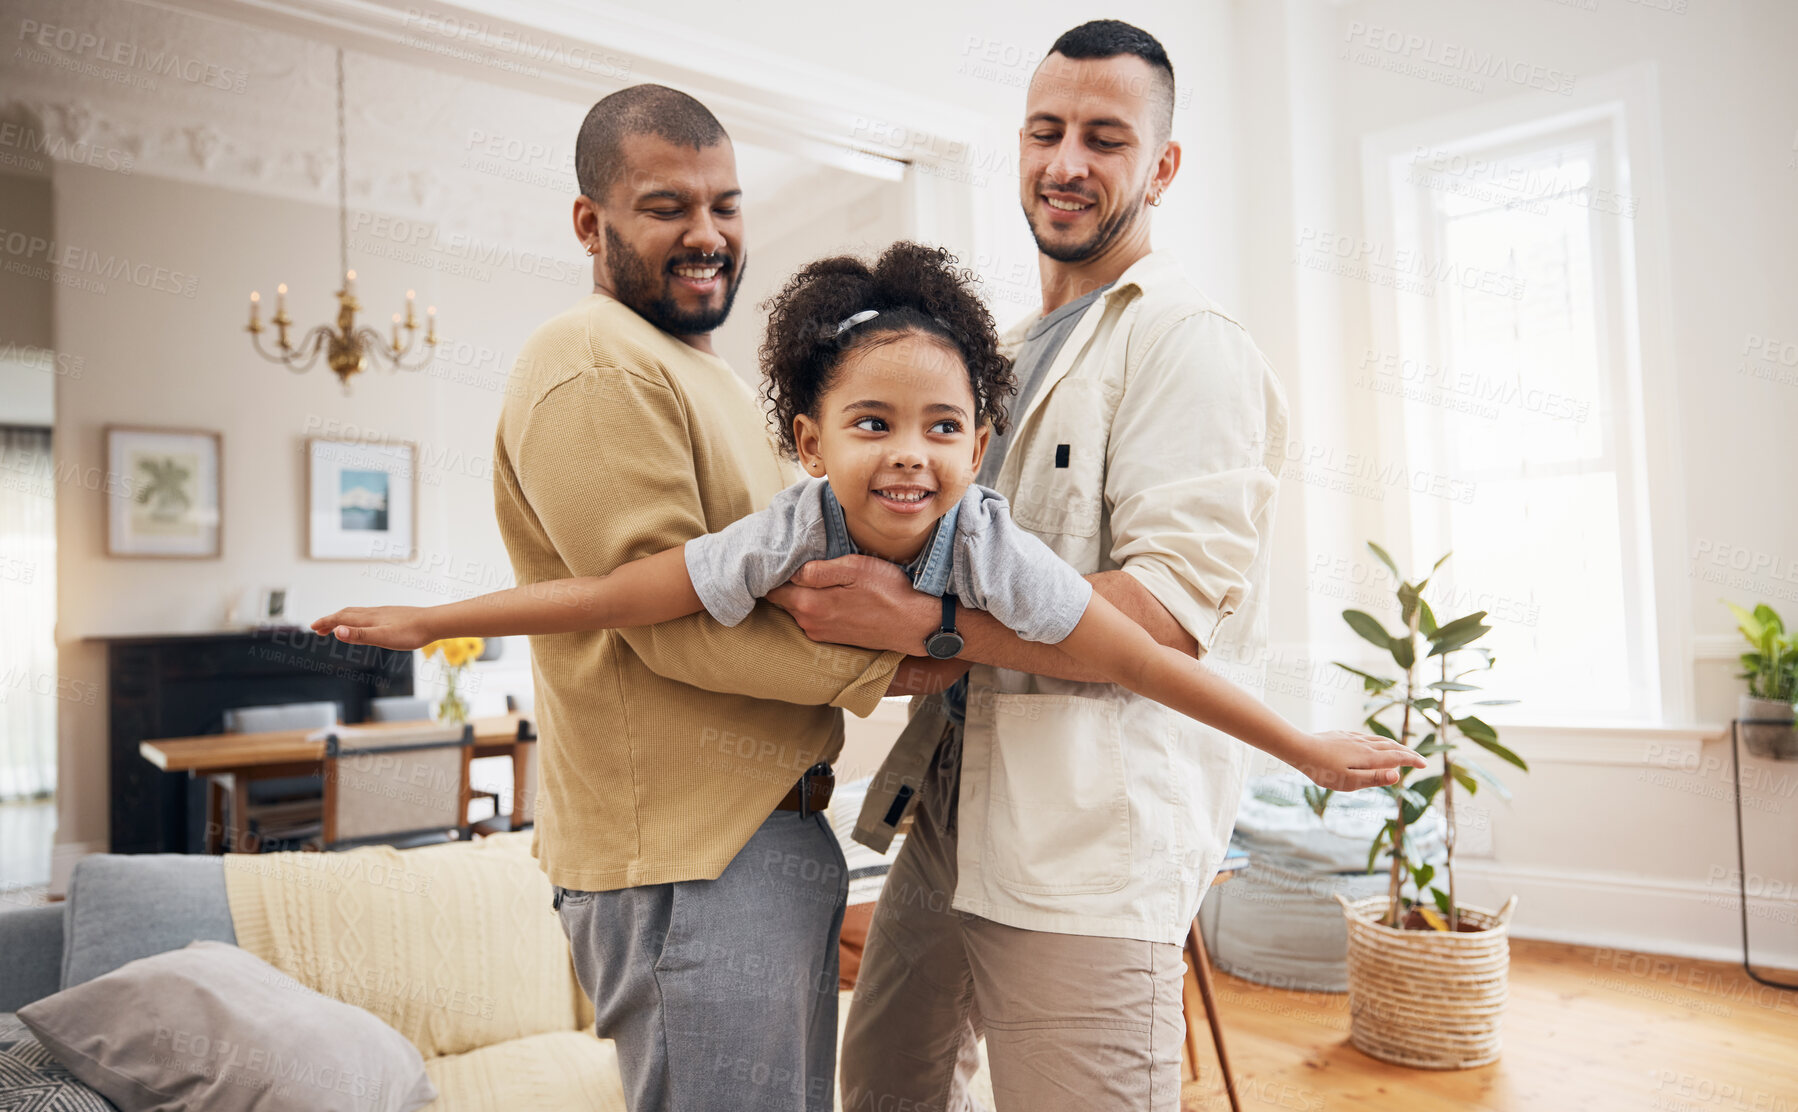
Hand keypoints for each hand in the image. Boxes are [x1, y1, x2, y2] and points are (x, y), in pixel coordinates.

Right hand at [309, 606, 434, 650]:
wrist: (433, 623)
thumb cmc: (411, 633)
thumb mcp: (383, 638)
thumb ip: (359, 635)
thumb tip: (336, 631)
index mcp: (368, 619)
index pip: (340, 619)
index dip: (325, 622)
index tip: (312, 627)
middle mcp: (373, 613)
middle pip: (345, 614)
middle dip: (330, 620)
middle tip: (318, 628)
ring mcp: (383, 613)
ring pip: (357, 613)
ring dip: (342, 618)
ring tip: (336, 626)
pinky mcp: (391, 615)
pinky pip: (368, 614)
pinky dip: (357, 618)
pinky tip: (364, 624)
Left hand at [763, 554, 937, 653]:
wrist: (916, 624)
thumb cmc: (889, 590)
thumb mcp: (854, 568)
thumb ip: (818, 570)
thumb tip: (790, 570)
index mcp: (810, 605)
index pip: (772, 590)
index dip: (773, 572)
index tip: (779, 557)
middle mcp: (810, 624)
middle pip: (783, 600)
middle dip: (785, 582)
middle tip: (799, 560)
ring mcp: (821, 634)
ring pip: (798, 609)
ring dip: (802, 594)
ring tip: (818, 576)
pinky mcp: (833, 638)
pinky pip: (813, 618)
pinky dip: (815, 605)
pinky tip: (832, 593)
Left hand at [1288, 730, 1427, 791]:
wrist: (1300, 748)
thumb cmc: (1322, 769)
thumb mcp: (1349, 780)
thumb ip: (1374, 778)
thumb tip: (1398, 775)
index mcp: (1368, 756)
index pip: (1397, 757)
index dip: (1411, 760)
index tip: (1424, 765)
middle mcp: (1364, 744)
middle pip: (1391, 746)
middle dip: (1407, 753)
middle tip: (1419, 759)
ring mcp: (1353, 738)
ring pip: (1379, 740)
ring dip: (1394, 745)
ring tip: (1401, 751)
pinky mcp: (1343, 735)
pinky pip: (1367, 737)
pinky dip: (1378, 741)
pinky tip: (1374, 743)